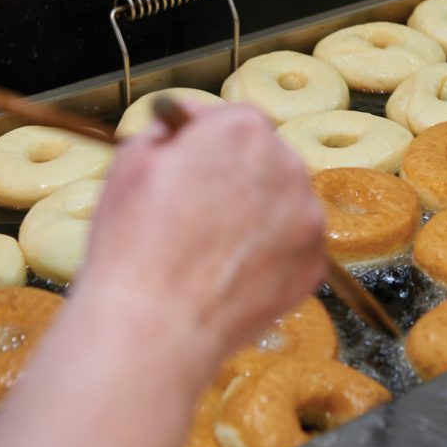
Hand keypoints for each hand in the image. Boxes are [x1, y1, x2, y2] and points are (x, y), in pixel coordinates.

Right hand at [82, 101, 325, 362]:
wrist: (155, 327)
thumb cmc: (134, 245)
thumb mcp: (131, 162)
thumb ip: (166, 130)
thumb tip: (180, 126)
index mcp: (242, 130)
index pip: (233, 120)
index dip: (207, 141)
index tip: (188, 160)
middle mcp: (287, 164)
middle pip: (265, 158)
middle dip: (237, 176)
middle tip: (197, 209)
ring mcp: (308, 216)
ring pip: (283, 202)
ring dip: (257, 214)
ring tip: (213, 247)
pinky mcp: (315, 263)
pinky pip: (294, 246)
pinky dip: (271, 255)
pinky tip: (232, 271)